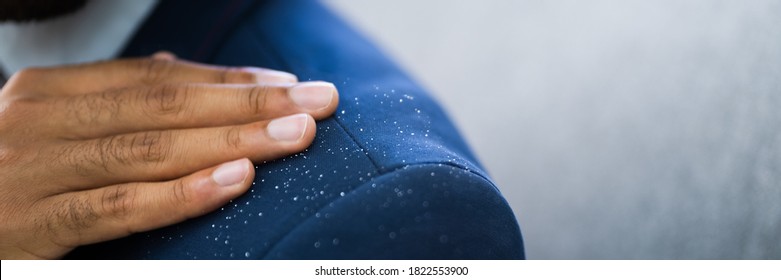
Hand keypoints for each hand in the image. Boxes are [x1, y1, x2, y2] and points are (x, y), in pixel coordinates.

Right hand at [0, 54, 338, 258]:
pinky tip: (236, 180)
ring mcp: (33, 171)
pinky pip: (118, 207)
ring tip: (296, 137)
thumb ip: (113, 101)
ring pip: (151, 150)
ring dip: (233, 140)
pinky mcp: (33, 226)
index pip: (157, 78)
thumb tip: (182, 68)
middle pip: (165, 106)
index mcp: (51, 91)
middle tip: (317, 103)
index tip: (291, 86)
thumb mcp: (52, 129)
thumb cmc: (10, 178)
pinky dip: (182, 193)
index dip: (229, 81)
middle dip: (249, 104)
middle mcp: (41, 120)